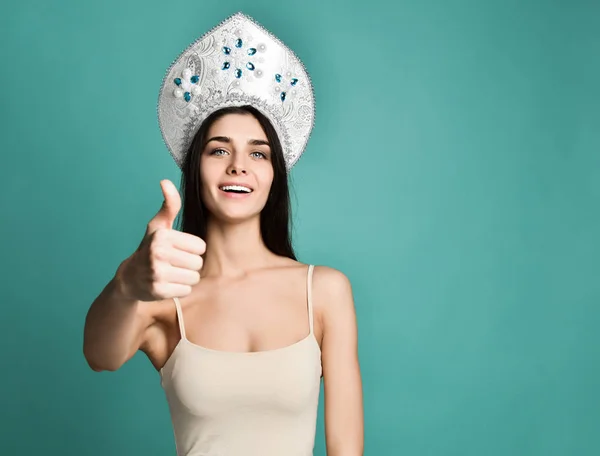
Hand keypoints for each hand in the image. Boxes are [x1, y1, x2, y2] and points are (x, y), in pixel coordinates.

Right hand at [117, 179, 205, 300]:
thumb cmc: (150, 248)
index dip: (192, 249)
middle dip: (190, 265)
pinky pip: (186, 291)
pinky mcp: (158, 291)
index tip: (177, 250)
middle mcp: (158, 253)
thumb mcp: (159, 226)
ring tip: (171, 273)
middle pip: (198, 263)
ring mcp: (157, 273)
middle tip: (174, 264)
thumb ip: (169, 205)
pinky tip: (167, 284)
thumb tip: (165, 181)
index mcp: (162, 235)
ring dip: (186, 278)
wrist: (130, 278)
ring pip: (194, 278)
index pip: (200, 246)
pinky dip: (180, 289)